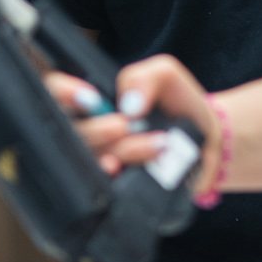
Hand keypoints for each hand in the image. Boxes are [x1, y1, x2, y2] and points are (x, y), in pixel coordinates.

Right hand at [44, 55, 225, 200]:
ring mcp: (101, 161)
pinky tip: (130, 170)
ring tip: (156, 143)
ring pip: (89, 161)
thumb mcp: (163, 74)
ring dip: (120, 151)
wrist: (209, 138)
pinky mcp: (117, 186)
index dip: (59, 94)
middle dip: (95, 130)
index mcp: (92, 103)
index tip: (87, 97)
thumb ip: (141, 78)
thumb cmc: (179, 101)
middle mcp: (89, 133)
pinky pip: (104, 187)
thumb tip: (126, 107)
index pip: (52, 94)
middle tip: (124, 125)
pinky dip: (116, 178)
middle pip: (68, 134)